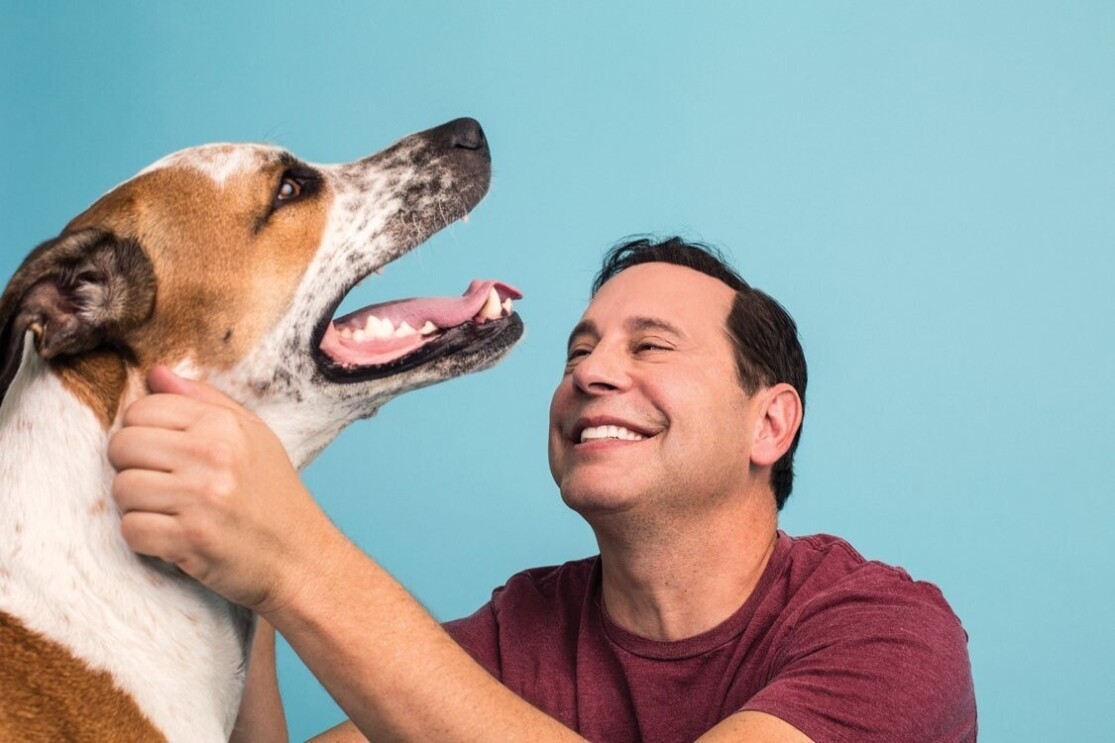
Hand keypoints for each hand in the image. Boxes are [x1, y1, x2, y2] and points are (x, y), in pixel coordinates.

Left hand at [109, 365, 334, 612]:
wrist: (301, 558)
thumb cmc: (275, 496)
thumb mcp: (254, 436)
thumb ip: (204, 401)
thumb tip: (155, 374)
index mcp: (224, 425)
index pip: (142, 409)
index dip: (143, 432)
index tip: (165, 454)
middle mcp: (212, 455)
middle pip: (122, 446)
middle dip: (133, 467)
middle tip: (163, 483)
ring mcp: (200, 498)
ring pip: (122, 489)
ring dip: (138, 505)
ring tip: (171, 511)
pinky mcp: (190, 538)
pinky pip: (131, 529)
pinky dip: (145, 538)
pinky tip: (172, 536)